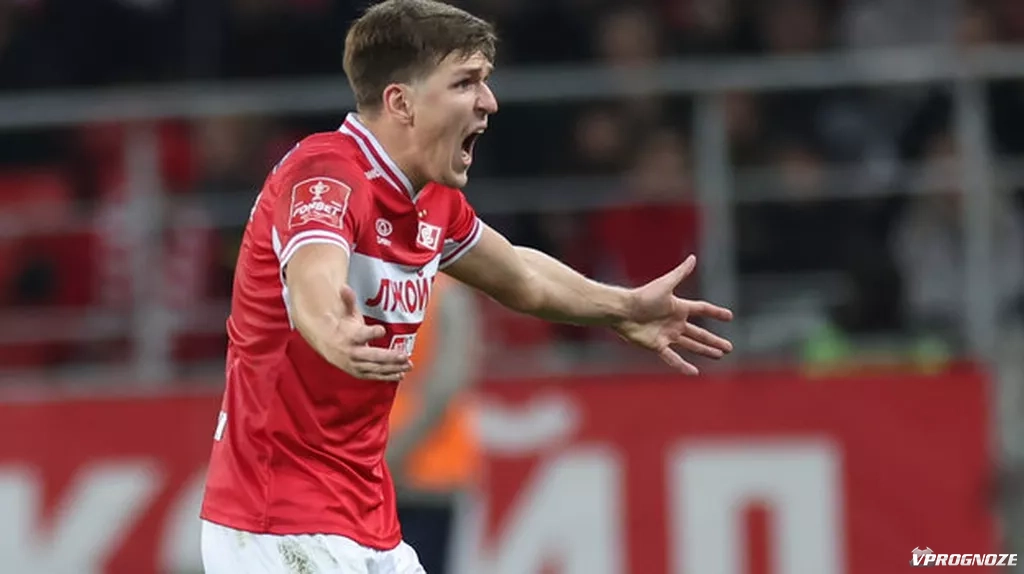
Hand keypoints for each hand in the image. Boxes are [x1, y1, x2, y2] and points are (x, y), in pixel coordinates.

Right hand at [321, 285, 412, 380]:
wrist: (327, 345)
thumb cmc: (342, 328)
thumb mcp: (346, 313)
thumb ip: (348, 301)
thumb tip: (344, 287)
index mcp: (350, 336)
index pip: (362, 334)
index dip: (372, 332)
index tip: (382, 330)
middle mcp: (353, 353)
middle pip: (372, 356)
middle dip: (389, 357)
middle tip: (403, 355)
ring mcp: (356, 365)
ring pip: (376, 368)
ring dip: (393, 368)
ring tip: (408, 365)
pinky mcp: (359, 373)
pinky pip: (375, 376)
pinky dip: (388, 376)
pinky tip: (401, 374)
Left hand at [613, 255, 733, 374]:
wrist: (623, 310)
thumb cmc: (643, 296)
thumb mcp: (665, 284)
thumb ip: (680, 273)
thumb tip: (692, 258)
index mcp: (678, 307)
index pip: (701, 309)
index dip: (715, 312)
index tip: (729, 317)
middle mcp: (674, 322)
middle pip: (699, 333)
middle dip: (714, 340)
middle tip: (729, 347)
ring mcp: (667, 335)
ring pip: (691, 346)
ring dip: (705, 351)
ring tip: (719, 356)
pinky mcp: (657, 346)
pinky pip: (673, 358)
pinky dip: (683, 366)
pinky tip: (694, 372)